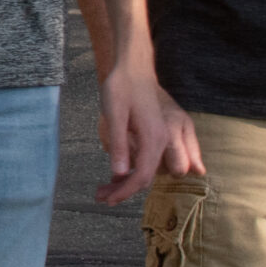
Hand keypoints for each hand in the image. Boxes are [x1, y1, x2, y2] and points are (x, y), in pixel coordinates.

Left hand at [94, 55, 204, 205]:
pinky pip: (152, 160)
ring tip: (103, 187)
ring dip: (128, 181)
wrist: (134, 66)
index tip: (107, 199)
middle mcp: (165, 141)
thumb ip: (118, 143)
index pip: (142, 175)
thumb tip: (119, 174)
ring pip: (149, 170)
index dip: (125, 191)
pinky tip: (119, 172)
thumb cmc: (122, 86)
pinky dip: (135, 169)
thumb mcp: (114, 112)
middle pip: (147, 177)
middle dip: (125, 189)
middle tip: (100, 195)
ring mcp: (165, 138)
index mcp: (155, 137)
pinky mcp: (160, 135)